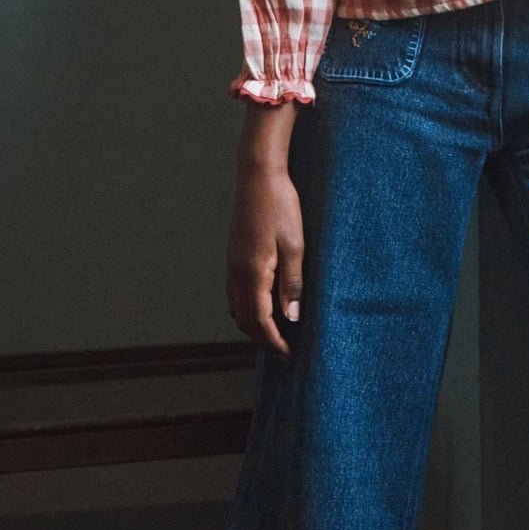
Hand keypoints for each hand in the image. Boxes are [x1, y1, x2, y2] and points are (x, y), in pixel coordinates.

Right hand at [226, 103, 303, 356]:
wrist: (258, 175)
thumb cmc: (280, 206)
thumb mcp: (295, 245)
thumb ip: (292, 283)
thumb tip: (291, 317)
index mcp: (253, 274)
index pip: (260, 321)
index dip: (274, 341)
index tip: (288, 354)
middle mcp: (237, 273)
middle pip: (244, 319)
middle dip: (262, 338)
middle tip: (283, 348)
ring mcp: (233, 263)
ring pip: (237, 306)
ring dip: (252, 323)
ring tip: (274, 329)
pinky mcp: (235, 253)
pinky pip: (235, 291)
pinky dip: (246, 306)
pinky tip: (263, 301)